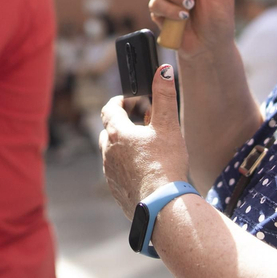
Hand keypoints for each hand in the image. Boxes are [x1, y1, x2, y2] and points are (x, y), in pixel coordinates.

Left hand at [99, 64, 190, 216]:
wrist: (162, 206)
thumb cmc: (166, 164)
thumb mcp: (168, 126)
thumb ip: (164, 96)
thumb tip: (162, 70)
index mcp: (117, 133)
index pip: (109, 109)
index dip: (119, 101)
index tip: (130, 99)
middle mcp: (107, 152)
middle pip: (109, 131)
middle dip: (122, 124)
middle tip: (141, 122)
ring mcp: (109, 173)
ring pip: (111, 153)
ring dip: (124, 146)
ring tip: (145, 147)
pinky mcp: (116, 191)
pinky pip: (117, 173)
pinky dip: (126, 166)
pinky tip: (144, 171)